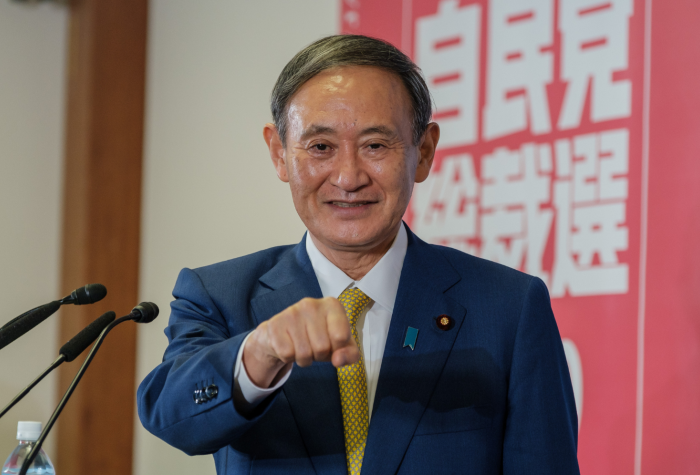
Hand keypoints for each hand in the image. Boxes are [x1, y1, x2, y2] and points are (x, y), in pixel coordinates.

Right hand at [242, 297, 358, 387]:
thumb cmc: (318, 337)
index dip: (337, 348)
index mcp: (332, 305)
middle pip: (322, 348)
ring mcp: (291, 312)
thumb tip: (338, 360)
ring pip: (304, 353)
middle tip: (314, 346)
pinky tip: (289, 346)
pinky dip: (289, 358)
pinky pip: (287, 355)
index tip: (332, 342)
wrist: (284, 333)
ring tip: (302, 347)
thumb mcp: (341, 345)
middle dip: (319, 355)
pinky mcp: (275, 324)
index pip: (341, 337)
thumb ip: (350, 354)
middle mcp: (311, 304)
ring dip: (305, 359)